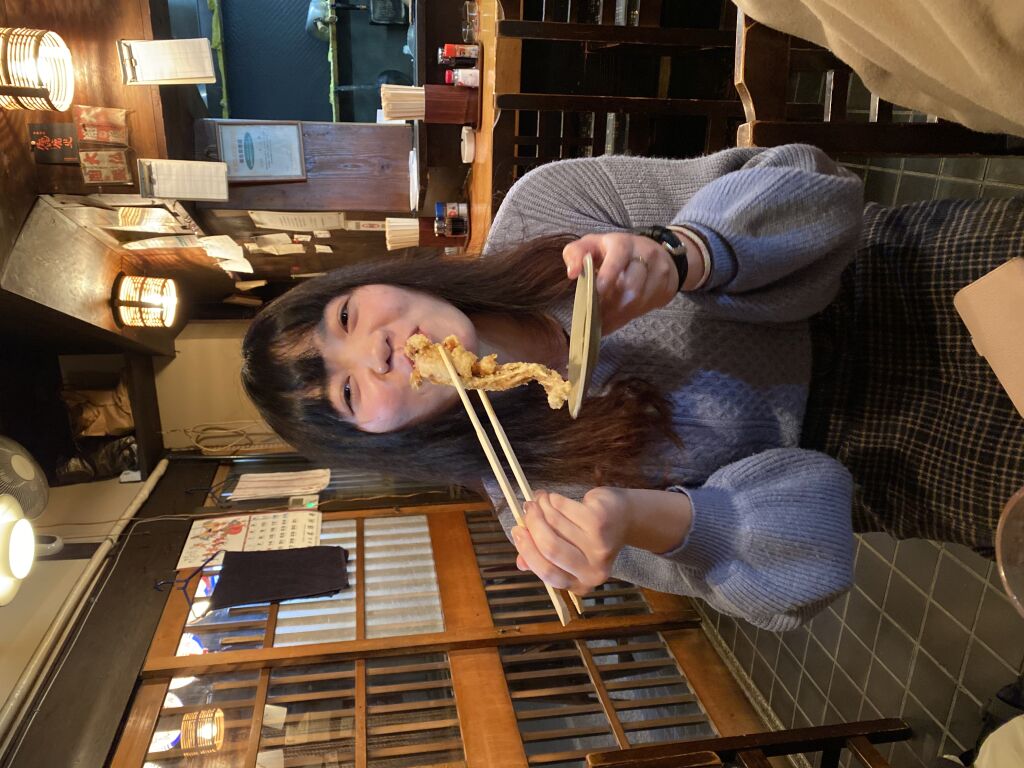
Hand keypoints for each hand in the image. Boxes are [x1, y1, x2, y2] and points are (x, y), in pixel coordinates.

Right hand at [511, 488, 630, 594]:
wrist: (625, 519)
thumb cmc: (591, 537)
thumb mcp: (569, 555)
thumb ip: (544, 560)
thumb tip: (520, 562)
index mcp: (581, 584)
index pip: (546, 572)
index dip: (527, 550)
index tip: (516, 531)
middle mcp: (592, 570)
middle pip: (550, 547)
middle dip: (532, 524)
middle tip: (526, 509)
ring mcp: (598, 546)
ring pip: (555, 523)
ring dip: (542, 507)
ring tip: (540, 499)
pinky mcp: (599, 522)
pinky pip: (564, 507)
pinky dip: (554, 499)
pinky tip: (553, 497)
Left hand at [563, 232, 679, 333]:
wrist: (654, 252)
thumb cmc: (613, 252)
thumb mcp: (592, 245)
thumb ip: (576, 254)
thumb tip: (572, 272)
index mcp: (623, 243)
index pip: (618, 258)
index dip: (607, 277)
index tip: (595, 292)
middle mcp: (645, 254)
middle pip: (630, 285)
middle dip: (610, 304)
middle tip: (593, 316)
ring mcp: (659, 271)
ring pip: (639, 300)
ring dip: (617, 314)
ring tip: (601, 322)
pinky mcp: (666, 287)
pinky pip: (646, 307)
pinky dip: (626, 318)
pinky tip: (614, 319)